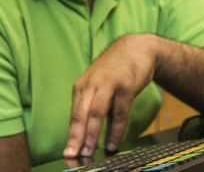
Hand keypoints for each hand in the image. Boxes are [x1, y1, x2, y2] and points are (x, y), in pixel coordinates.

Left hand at [64, 34, 159, 158]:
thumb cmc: (115, 71)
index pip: (74, 115)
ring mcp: (108, 84)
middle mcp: (91, 84)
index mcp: (82, 87)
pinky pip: (119, 112)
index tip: (68, 152)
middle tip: (73, 154)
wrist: (135, 49)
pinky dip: (115, 130)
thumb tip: (88, 135)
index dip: (71, 134)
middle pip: (81, 114)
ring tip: (89, 151)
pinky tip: (113, 142)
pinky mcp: (125, 86)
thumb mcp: (99, 87)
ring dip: (92, 134)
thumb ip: (94, 108)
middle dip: (76, 136)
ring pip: (96, 113)